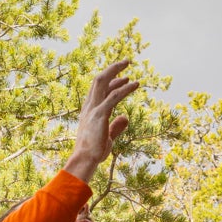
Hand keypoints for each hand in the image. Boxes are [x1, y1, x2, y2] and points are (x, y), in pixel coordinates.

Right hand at [65, 61, 138, 183]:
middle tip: (126, 61)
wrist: (85, 160)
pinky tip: (136, 84)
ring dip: (116, 70)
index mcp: (90, 110)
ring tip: (128, 62)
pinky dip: (125, 88)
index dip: (112, 81)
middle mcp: (90, 106)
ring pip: (102, 82)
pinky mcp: (100, 114)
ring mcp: (93, 109)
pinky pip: (114, 96)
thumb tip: (125, 117)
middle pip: (99, 80)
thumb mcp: (108, 137)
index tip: (125, 78)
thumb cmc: (94, 151)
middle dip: (112, 68)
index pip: (99, 89)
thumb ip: (116, 126)